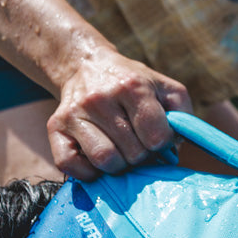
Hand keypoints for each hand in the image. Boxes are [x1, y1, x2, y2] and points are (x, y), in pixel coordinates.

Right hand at [47, 49, 191, 179]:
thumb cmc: (132, 82)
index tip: (156, 137)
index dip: (162, 144)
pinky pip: (70, 166)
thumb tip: (174, 149)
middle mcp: (101, 98)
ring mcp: (75, 114)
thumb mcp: (164, 87)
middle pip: (133, 153)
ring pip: (104, 161)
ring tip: (120, 152)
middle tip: (137, 145)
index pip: (156, 136)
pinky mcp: (55, 128)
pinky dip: (87, 172)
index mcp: (132, 86)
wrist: (86, 65)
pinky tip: (97, 160)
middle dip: (141, 156)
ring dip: (118, 166)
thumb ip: (182, 116)